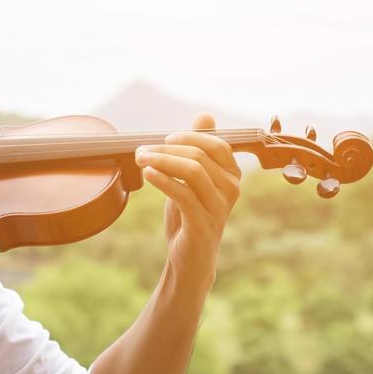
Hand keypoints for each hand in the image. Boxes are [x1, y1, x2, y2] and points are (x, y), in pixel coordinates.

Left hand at [134, 112, 241, 292]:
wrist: (189, 257)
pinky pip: (183, 194)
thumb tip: (206, 115)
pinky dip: (163, 180)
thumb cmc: (189, 215)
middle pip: (200, 156)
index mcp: (232, 175)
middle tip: (140, 151)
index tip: (163, 140)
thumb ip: (198, 149)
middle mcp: (232, 189)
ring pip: (192, 172)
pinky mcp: (203, 224)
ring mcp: (219, 208)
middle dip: (166, 150)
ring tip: (140, 160)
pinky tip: (148, 174)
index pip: (217, 144)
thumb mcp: (192, 180)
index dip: (189, 137)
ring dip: (161, 161)